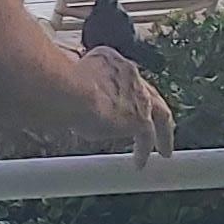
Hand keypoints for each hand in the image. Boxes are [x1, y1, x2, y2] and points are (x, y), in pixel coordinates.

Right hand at [76, 47, 172, 166]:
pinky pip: (147, 137)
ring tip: (163, 149)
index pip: (124, 77)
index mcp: (110, 60)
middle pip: (149, 93)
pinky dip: (144, 151)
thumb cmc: (59, 86)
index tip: (124, 105)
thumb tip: (71, 107)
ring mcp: (138, 94)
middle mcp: (129, 73)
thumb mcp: (70, 82)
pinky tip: (140, 163)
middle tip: (158, 123)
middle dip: (154, 108)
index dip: (126, 93)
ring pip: (159, 113)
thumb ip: (78, 92)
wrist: (69, 91)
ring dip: (161, 133)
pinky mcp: (139, 117)